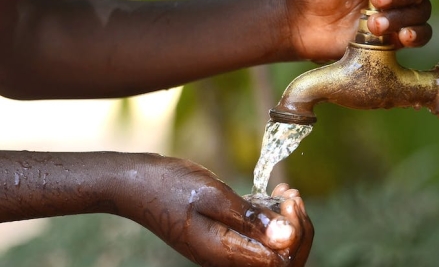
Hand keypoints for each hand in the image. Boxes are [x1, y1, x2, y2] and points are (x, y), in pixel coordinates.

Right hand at [124, 156, 312, 266]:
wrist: (136, 184)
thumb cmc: (170, 186)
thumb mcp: (213, 196)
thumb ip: (250, 219)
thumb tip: (287, 238)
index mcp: (225, 254)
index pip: (280, 263)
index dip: (296, 235)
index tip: (290, 201)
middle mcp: (227, 259)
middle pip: (280, 260)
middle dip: (297, 230)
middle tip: (293, 196)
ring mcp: (225, 249)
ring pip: (271, 248)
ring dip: (286, 222)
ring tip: (286, 192)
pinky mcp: (223, 237)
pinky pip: (256, 237)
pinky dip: (270, 218)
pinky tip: (273, 195)